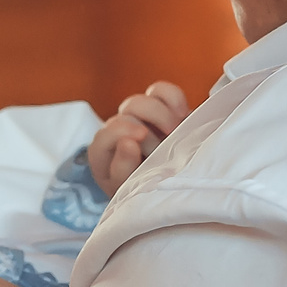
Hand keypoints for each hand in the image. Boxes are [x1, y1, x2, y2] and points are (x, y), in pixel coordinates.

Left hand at [90, 80, 191, 195]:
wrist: (179, 191)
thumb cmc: (150, 195)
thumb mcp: (133, 191)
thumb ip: (125, 171)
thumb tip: (128, 143)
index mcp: (103, 155)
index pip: (103, 136)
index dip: (120, 135)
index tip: (139, 145)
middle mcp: (118, 133)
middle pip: (123, 116)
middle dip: (146, 132)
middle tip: (162, 150)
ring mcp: (140, 119)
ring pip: (140, 101)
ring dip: (160, 115)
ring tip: (175, 133)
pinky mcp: (163, 109)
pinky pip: (162, 91)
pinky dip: (173, 99)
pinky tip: (183, 115)